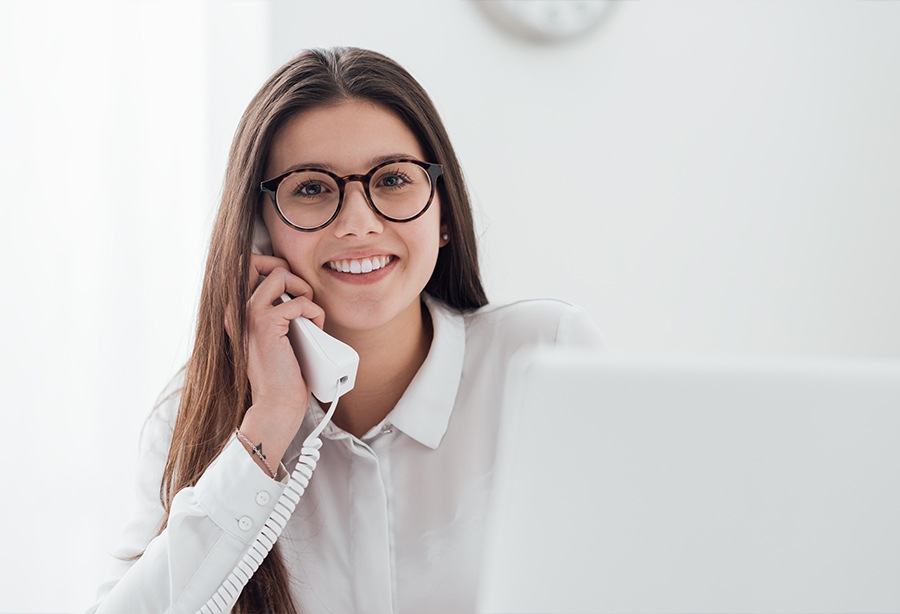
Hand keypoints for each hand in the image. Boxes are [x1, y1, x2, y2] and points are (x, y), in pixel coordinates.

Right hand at [226, 254, 325, 427]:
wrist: (277, 403)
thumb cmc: (281, 372)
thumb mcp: (275, 335)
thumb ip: (275, 310)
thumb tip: (294, 286)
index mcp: (236, 311)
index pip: (247, 265)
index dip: (273, 266)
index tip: (294, 289)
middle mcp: (236, 309)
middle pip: (261, 261)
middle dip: (291, 275)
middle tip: (303, 300)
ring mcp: (248, 315)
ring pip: (280, 274)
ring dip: (304, 292)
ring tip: (310, 316)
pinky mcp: (265, 324)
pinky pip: (299, 301)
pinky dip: (315, 313)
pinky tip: (316, 330)